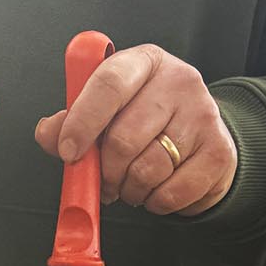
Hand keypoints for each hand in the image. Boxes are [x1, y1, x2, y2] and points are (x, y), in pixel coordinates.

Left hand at [35, 44, 236, 215]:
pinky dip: (154, 203)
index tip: (68, 151)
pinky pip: (170, 194)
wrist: (200, 141)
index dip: (83, 121)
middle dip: (105, 172)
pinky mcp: (217, 151)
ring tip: (131, 184)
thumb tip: (48, 133)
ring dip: (129, 190)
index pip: (109, 84)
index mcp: (143, 62)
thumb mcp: (107, 113)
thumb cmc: (145, 124)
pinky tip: (155, 190)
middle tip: (104, 182)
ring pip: (147, 171)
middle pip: (124, 138)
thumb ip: (72, 122)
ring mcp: (202, 114)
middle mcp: (177, 81)